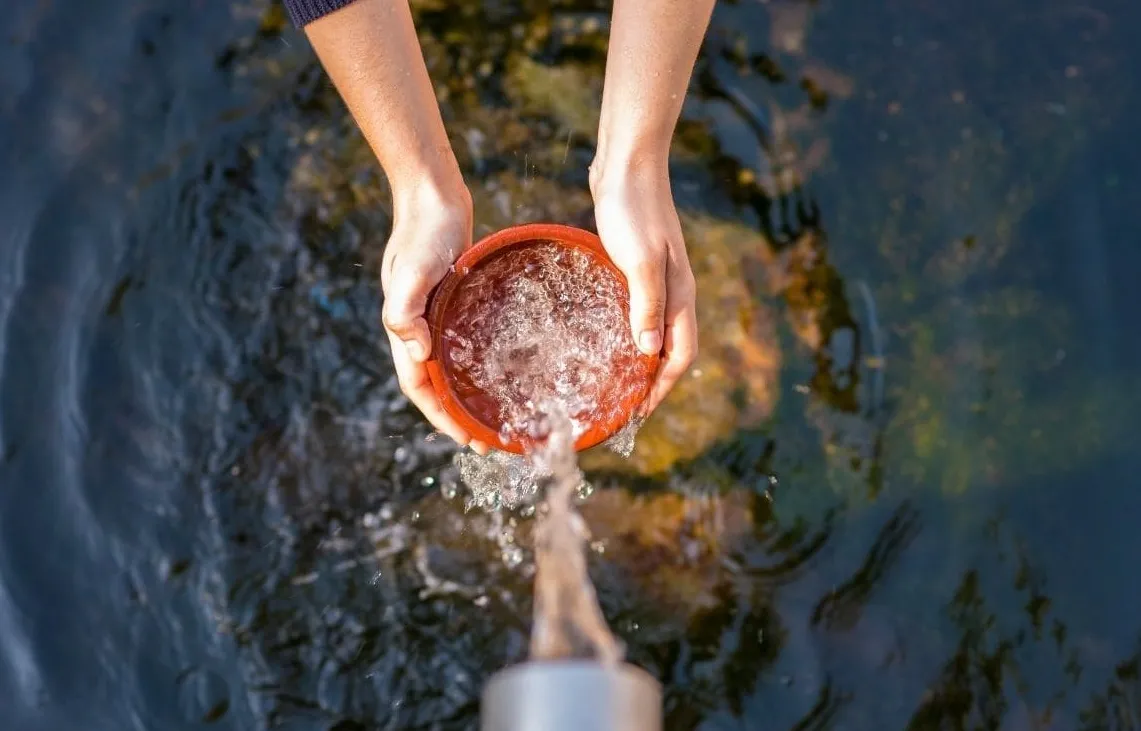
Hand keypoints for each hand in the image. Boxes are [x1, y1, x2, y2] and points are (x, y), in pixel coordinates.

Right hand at [380, 181, 490, 453]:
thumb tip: (417, 353)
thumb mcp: (412, 271)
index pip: (420, 387)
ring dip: (468, 395)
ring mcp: (436, 316)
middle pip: (436, 385)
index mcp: (406, 328)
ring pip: (451, 367)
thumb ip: (405, 310)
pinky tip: (501, 369)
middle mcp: (419, 328)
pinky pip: (464, 343)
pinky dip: (477, 363)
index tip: (467, 440)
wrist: (433, 196)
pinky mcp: (454, 302)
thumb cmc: (423, 232)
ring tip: (496, 416)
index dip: (441, 417)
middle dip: (458, 417)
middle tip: (489, 441)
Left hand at [590, 159, 698, 415]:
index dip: (661, 388)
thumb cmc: (633, 210)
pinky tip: (603, 337)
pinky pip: (637, 312)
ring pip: (654, 332)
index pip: (680, 356)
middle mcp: (673, 292)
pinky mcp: (637, 267)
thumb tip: (648, 353)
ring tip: (614, 382)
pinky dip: (627, 333)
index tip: (639, 413)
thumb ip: (646, 305)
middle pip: (670, 350)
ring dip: (639, 360)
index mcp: (679, 295)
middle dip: (652, 382)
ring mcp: (657, 279)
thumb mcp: (640, 260)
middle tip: (623, 407)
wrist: (627, 164)